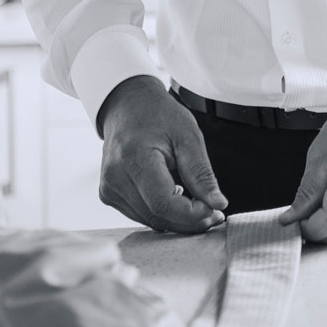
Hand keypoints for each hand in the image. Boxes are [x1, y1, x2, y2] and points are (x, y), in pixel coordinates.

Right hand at [97, 76, 228, 233]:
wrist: (127, 105)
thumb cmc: (158, 115)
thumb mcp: (188, 137)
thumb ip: (201, 174)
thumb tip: (217, 204)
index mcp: (135, 159)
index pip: (163, 204)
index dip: (191, 214)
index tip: (214, 210)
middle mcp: (116, 178)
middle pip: (157, 216)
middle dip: (189, 220)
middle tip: (214, 213)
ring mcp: (109, 188)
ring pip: (149, 220)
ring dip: (177, 220)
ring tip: (200, 205)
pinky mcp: (108, 194)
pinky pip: (140, 214)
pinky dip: (162, 213)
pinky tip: (177, 199)